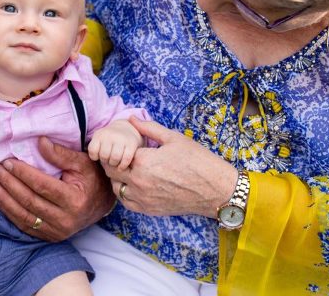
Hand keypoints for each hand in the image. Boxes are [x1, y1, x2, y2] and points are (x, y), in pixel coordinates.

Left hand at [0, 137, 113, 241]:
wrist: (101, 204)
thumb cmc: (91, 178)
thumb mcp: (81, 162)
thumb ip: (60, 153)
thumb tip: (39, 141)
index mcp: (75, 200)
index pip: (42, 185)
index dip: (23, 173)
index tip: (8, 162)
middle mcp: (66, 220)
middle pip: (30, 201)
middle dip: (10, 184)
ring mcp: (57, 231)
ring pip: (24, 216)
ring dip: (4, 199)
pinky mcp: (50, 236)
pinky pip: (25, 226)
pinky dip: (9, 212)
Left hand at [88, 119, 143, 168]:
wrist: (127, 129)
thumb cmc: (109, 140)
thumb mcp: (99, 140)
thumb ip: (93, 149)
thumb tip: (87, 162)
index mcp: (99, 135)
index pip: (93, 151)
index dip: (95, 157)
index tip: (99, 156)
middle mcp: (110, 135)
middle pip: (104, 156)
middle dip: (106, 161)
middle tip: (109, 159)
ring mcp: (121, 139)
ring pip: (115, 158)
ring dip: (114, 164)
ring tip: (115, 162)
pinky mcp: (132, 144)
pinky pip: (126, 159)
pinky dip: (123, 166)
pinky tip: (121, 166)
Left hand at [105, 117, 237, 217]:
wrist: (216, 189)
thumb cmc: (198, 160)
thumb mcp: (173, 138)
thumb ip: (149, 128)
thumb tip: (131, 119)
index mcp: (143, 161)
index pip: (117, 153)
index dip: (120, 147)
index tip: (126, 144)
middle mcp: (139, 181)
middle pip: (112, 171)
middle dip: (115, 162)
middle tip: (125, 156)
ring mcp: (143, 198)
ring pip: (116, 188)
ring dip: (118, 178)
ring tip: (130, 170)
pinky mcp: (149, 210)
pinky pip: (127, 202)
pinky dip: (126, 193)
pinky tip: (135, 184)